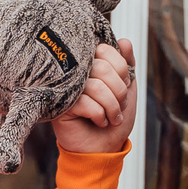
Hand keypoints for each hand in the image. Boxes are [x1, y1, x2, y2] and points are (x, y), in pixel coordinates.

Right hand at [54, 38, 136, 156]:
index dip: (121, 68)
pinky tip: (99, 121)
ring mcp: (65, 88)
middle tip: (120, 105)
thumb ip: (127, 64)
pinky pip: (85, 103)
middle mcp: (75, 73)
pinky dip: (99, 115)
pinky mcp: (60, 106)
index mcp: (90, 63)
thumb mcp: (127, 87)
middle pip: (101, 67)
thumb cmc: (113, 117)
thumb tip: (124, 42)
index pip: (106, 50)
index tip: (124, 85)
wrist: (103, 147)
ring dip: (112, 106)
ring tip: (112, 116)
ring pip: (95, 86)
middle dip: (119, 90)